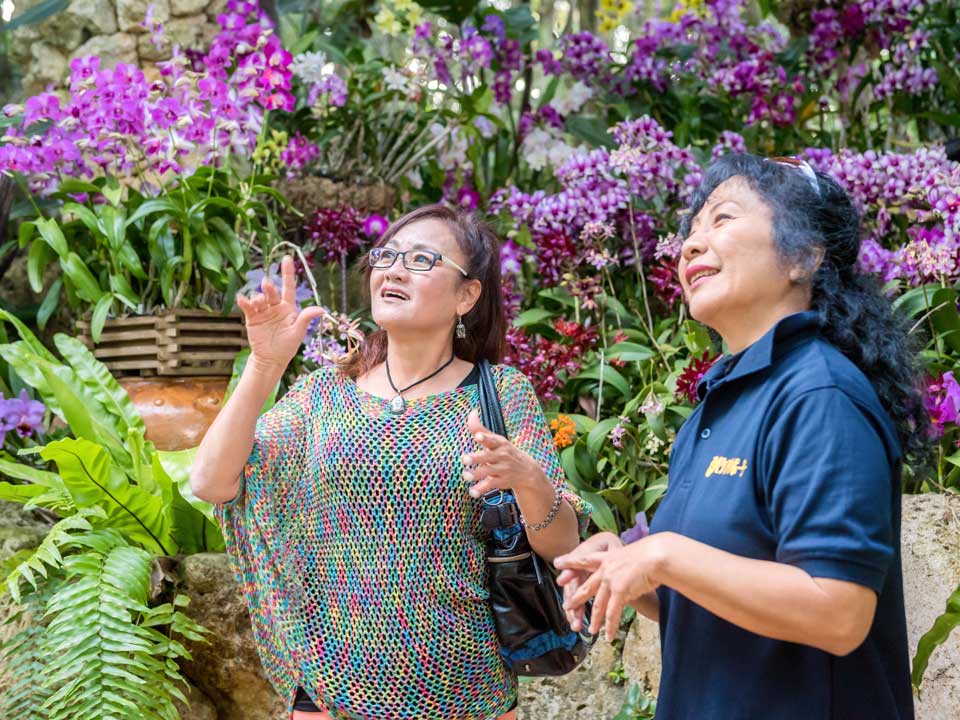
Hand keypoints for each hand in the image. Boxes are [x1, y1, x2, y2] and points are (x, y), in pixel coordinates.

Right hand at [236, 256, 325, 373]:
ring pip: (259, 298)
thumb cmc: (288, 345)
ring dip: (257, 297)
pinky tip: (243, 299)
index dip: (288, 272)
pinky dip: (244, 302)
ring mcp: (263, 311)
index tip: (286, 258)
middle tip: (267, 284)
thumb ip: (306, 318)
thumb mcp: (298, 332)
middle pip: (272, 292)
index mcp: (289, 307)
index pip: (288, 286)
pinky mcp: (252, 318)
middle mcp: (275, 306)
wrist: (271, 358)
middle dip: (269, 287)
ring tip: (257, 303)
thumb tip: (321, 309)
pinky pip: (248, 307)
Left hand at [460, 409, 542, 497]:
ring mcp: (502, 469)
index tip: (478, 436)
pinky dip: (481, 489)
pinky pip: (490, 485)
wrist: (526, 470)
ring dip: (476, 474)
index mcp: (499, 444)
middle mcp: (501, 456)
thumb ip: (480, 428)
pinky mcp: (501, 481)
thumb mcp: (495, 440)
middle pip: (488, 456)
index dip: (485, 437)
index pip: (492, 439)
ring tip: (465, 476)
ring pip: (488, 471)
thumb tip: (472, 412)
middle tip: (464, 459)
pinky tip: (472, 492)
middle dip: (476, 458)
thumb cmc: (503, 451)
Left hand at [559, 534, 667, 641]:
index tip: (557, 563)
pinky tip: (609, 636)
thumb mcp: (634, 556)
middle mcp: (606, 569)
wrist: (658, 555)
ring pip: (598, 604)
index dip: (571, 562)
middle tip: (565, 606)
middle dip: (575, 598)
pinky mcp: (619, 591)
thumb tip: (626, 581)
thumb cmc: (654, 554)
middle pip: (586, 586)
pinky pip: (612, 613)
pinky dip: (610, 626)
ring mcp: (611, 580)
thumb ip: (625, 568)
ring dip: (594, 620)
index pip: (585, 560)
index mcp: (609, 558)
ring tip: (589, 630)